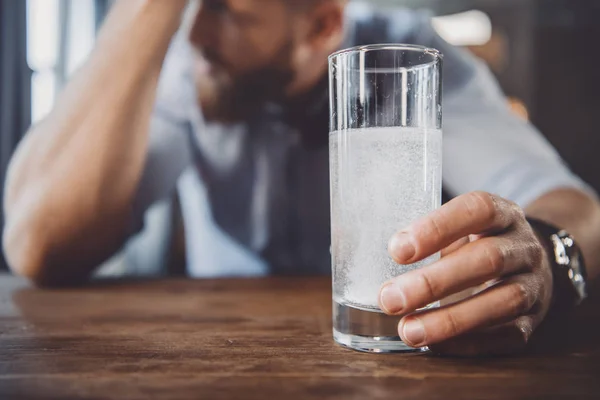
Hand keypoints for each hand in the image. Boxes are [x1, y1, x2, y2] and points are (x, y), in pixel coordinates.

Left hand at [378, 191, 552, 355]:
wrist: (529, 264)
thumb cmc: (476, 242)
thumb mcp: (458, 226)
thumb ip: (422, 234)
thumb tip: (354, 245)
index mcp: (501, 213)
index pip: (477, 209)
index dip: (437, 228)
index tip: (396, 250)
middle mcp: (523, 246)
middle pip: (487, 259)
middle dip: (434, 282)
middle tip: (390, 299)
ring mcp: (534, 283)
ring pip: (502, 300)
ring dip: (451, 320)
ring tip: (408, 330)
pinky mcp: (534, 320)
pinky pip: (509, 334)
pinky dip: (470, 342)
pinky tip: (435, 345)